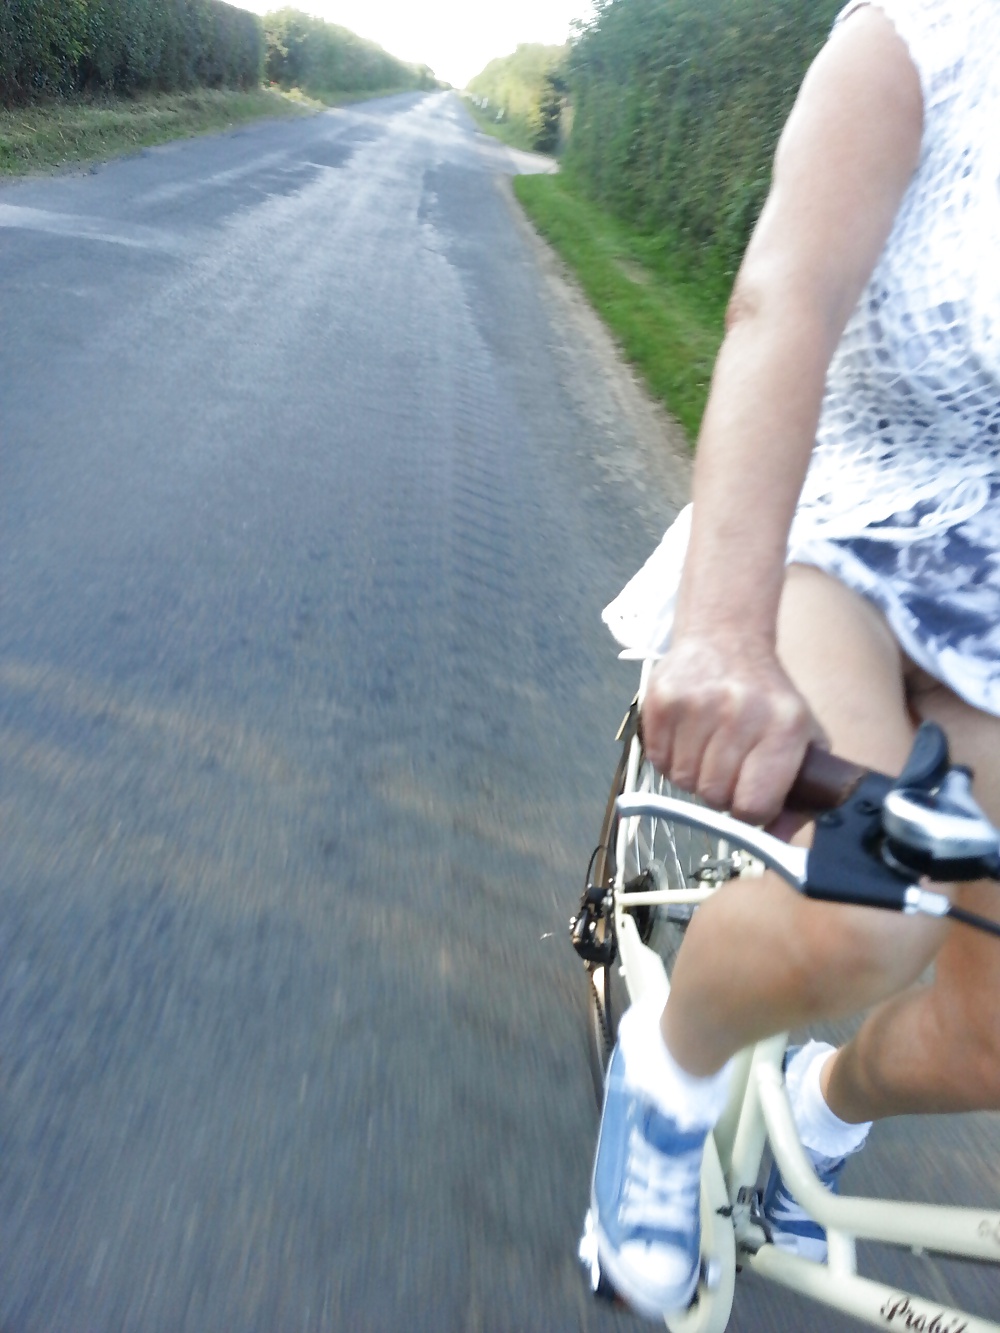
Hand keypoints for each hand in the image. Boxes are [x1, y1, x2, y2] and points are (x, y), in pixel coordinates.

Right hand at [641, 632, 826, 825]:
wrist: (726, 639)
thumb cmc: (768, 698)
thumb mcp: (802, 739)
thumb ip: (799, 795)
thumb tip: (777, 841)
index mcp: (785, 727)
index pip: (755, 805)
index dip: (750, 810)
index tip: (750, 797)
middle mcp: (741, 712)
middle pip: (715, 796)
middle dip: (720, 792)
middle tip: (727, 768)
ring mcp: (697, 704)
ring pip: (683, 782)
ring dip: (693, 775)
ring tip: (706, 748)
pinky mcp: (662, 699)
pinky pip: (657, 761)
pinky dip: (669, 759)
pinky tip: (686, 736)